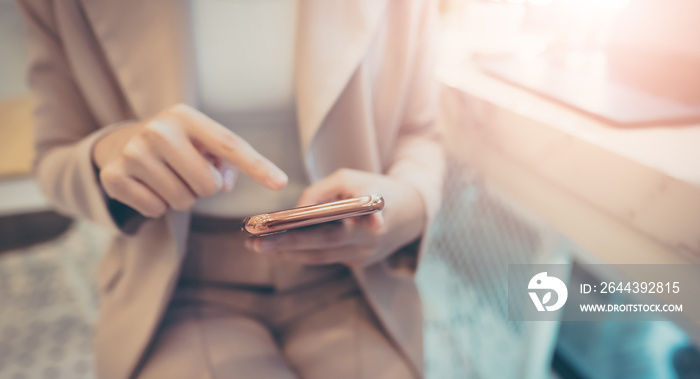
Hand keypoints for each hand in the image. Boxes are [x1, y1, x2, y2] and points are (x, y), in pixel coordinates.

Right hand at [93, 104, 286, 217]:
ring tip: (167, 178)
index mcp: (185, 116)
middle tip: (188, 174)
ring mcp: (133, 153)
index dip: (257, 165)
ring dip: (181, 198)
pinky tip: (148, 187)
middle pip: (208, 185)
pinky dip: (158, 206)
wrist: (121, 144)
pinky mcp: (114, 177)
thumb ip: (225, 161)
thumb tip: (225, 183)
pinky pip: (156, 210)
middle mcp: (157, 130)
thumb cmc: (177, 146)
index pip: (229, 144)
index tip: (281, 183)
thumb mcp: (200, 142)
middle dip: (205, 188)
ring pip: (182, 201)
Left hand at [246, 169, 425, 267]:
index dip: (300, 233)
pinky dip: (302, 253)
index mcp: (366, 218)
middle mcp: (365, 242)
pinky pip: (326, 258)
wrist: (414, 211)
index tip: (272, 230)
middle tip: (253, 243)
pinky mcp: (359, 262)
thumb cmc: (376, 189)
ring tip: (256, 245)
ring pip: (319, 257)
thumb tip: (294, 212)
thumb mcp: (350, 179)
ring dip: (287, 253)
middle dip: (284, 247)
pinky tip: (278, 248)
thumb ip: (320, 192)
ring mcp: (362, 256)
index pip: (328, 228)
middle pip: (319, 247)